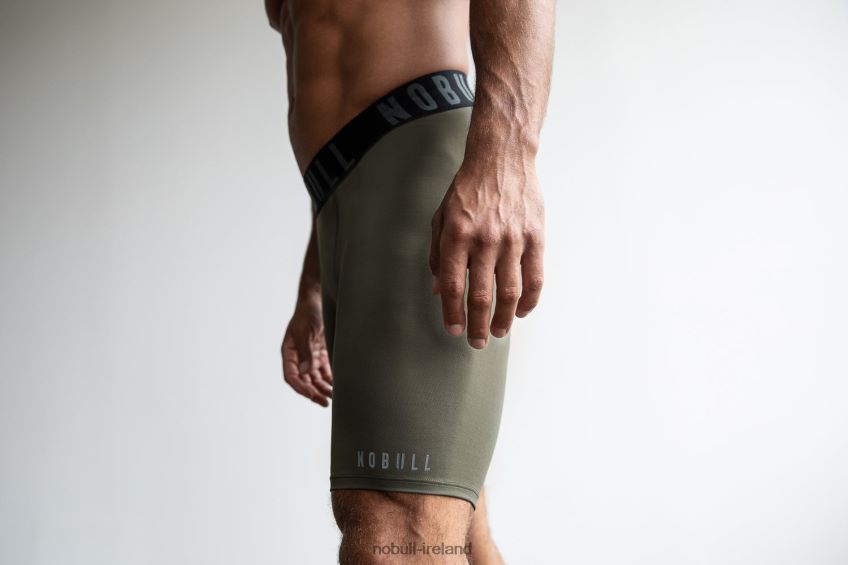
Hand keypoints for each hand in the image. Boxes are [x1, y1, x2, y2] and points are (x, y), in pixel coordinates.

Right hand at [281, 294, 332, 405]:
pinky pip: (325, 370)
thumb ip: (305, 351)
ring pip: (315, 378)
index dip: (300, 388)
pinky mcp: (321, 353)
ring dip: (323, 388)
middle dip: (314, 392)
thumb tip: (305, 372)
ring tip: (334, 397)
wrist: (318, 299)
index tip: (311, 395)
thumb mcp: (305, 331)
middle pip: (304, 380)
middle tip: (325, 402)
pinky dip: (330, 379)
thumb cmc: (308, 313)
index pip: (291, 376)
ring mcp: (310, 355)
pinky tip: (338, 386)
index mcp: (289, 352)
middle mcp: (298, 357)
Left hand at [429, 159, 544, 348]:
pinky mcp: (535, 237)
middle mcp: (484, 239)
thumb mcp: (442, 217)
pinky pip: (535, 278)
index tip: (453, 330)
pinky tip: (523, 311)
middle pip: (481, 296)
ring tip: (499, 331)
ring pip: (510, 292)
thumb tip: (439, 290)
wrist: (502, 158)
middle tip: (477, 342)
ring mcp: (512, 239)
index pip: (453, 286)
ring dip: (504, 319)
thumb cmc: (468, 189)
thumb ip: (438, 254)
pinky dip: (530, 301)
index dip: (453, 314)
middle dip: (477, 325)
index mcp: (456, 235)